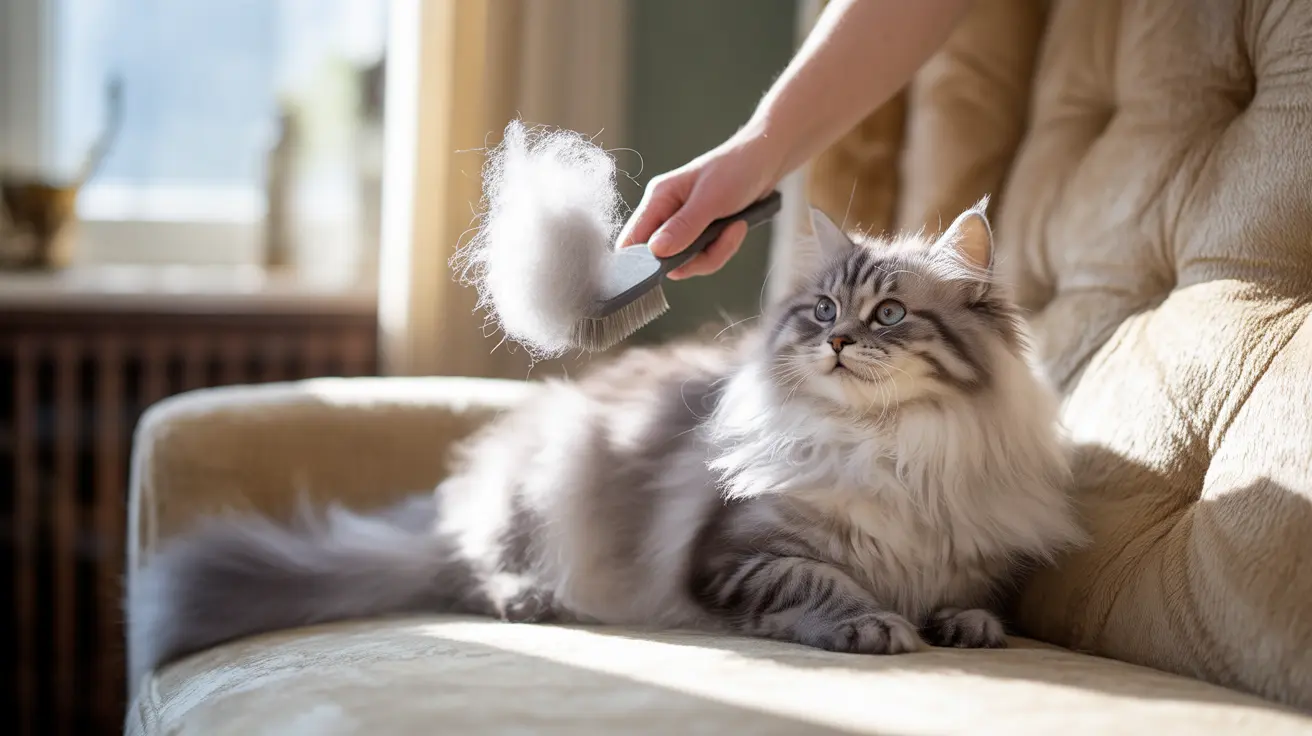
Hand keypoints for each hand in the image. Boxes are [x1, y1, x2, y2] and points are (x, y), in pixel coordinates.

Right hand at [617, 126, 785, 279]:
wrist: (766, 162)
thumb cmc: (736, 170)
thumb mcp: (710, 200)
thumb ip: (683, 227)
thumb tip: (656, 251)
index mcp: (658, 199)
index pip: (632, 239)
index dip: (640, 261)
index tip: (668, 268)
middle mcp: (666, 214)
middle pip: (662, 258)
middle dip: (694, 258)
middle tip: (718, 238)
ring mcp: (683, 226)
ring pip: (687, 261)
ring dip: (715, 252)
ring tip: (735, 228)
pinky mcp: (701, 234)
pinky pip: (705, 256)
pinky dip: (724, 248)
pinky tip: (737, 228)